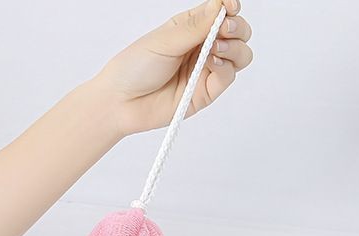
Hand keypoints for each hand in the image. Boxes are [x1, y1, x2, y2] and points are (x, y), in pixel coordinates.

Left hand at [94, 0, 252, 136]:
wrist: (119, 103)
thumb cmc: (133, 68)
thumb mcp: (164, 40)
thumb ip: (195, 26)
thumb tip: (221, 6)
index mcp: (190, 28)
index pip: (222, 13)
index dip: (230, 8)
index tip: (230, 8)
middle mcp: (200, 48)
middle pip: (238, 33)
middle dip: (237, 27)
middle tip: (224, 29)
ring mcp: (204, 71)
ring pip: (239, 55)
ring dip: (235, 47)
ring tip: (216, 47)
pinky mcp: (204, 93)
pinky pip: (227, 78)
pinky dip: (226, 68)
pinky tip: (212, 62)